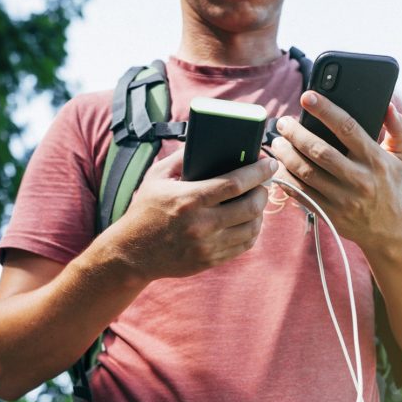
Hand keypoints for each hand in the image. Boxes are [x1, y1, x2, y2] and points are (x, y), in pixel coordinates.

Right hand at [104, 151, 276, 280]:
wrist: (132, 253)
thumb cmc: (145, 210)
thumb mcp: (156, 177)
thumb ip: (182, 158)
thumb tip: (207, 141)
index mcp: (189, 199)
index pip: (235, 183)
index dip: (258, 172)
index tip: (270, 163)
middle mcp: (201, 224)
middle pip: (250, 206)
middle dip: (263, 191)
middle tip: (263, 183)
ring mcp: (207, 246)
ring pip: (251, 228)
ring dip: (260, 212)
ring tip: (256, 201)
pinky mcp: (209, 260)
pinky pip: (243, 246)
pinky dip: (252, 231)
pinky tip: (249, 221)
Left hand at [270, 91, 401, 249]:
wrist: (389, 229)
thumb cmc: (391, 185)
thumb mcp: (400, 156)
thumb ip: (398, 128)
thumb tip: (389, 104)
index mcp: (375, 159)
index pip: (347, 128)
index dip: (325, 110)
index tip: (307, 96)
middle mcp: (359, 179)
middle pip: (320, 151)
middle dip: (296, 134)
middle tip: (283, 123)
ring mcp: (343, 199)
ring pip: (307, 173)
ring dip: (286, 156)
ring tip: (277, 143)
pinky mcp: (330, 213)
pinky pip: (302, 194)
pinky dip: (287, 180)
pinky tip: (278, 168)